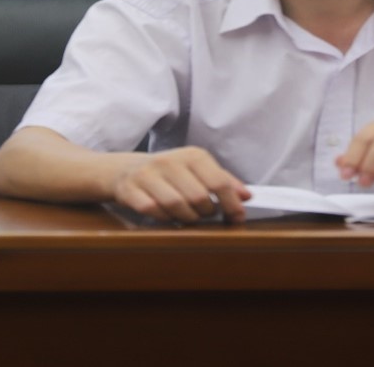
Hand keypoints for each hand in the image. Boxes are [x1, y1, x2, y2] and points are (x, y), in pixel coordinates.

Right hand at [112, 146, 249, 223]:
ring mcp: (148, 173)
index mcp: (192, 155)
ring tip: (188, 217)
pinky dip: (164, 218)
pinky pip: (152, 210)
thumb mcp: (198, 171)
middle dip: (206, 212)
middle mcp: (170, 161)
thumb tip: (246, 196)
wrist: (127, 169)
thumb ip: (223, 181)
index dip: (231, 203)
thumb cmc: (170, 174)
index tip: (237, 216)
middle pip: (199, 196)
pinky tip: (167, 216)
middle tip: (206, 215)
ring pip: (176, 204)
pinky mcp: (130, 188)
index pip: (219, 181)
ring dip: (186, 218)